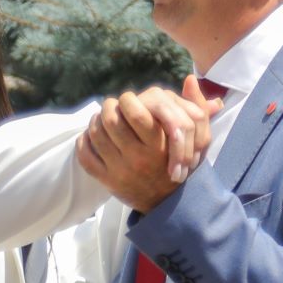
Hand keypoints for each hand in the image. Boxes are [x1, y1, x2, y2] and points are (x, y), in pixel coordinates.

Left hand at [77, 75, 221, 211]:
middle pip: (110, 120)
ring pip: (96, 135)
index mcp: (159, 145)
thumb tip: (190, 78)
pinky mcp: (107, 181)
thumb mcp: (197, 137)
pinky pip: (86, 155)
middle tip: (111, 106)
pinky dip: (85, 140)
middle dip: (108, 107)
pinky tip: (92, 135)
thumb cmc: (181, 163)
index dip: (127, 99)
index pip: (134, 112)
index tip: (128, 100)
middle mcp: (139, 159)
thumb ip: (196, 107)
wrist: (168, 203)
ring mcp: (120, 171)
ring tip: (101, 118)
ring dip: (95, 120)